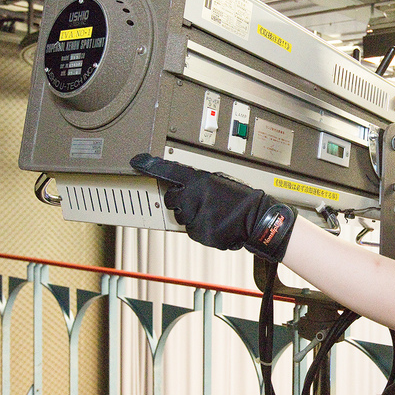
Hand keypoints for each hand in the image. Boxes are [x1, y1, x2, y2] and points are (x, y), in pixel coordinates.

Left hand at [130, 154, 295, 261]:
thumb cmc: (242, 200)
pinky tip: (216, 223)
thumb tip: (184, 188)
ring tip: (214, 213)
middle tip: (201, 202)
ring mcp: (195, 216)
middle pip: (172, 199)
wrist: (257, 219)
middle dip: (181, 201)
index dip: (151, 165)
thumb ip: (199, 183)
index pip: (169, 170)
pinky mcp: (199, 232)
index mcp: (199, 179)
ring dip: (193, 216)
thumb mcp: (220, 181)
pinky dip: (201, 229)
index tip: (137, 161)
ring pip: (182, 217)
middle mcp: (193, 197)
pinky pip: (192, 231)